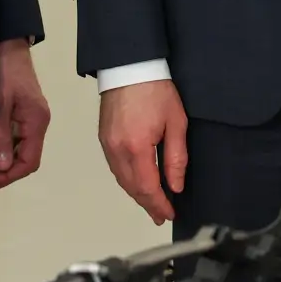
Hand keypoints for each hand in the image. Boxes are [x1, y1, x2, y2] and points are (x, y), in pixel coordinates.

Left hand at [0, 39, 51, 192]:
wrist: (7, 45)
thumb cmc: (3, 71)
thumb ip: (1, 136)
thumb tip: (3, 167)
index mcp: (36, 122)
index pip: (29, 162)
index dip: (8, 176)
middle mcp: (37, 124)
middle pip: (25, 161)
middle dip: (1, 175)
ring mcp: (30, 120)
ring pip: (19, 153)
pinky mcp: (22, 115)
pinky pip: (14, 142)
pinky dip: (0, 153)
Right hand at [100, 80, 187, 224]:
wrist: (130, 66)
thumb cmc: (156, 89)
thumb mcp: (176, 122)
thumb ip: (176, 157)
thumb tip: (175, 185)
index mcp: (137, 147)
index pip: (148, 187)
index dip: (159, 204)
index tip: (170, 214)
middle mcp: (117, 150)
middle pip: (132, 188)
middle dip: (148, 204)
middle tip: (161, 215)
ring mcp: (107, 145)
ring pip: (122, 180)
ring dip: (137, 194)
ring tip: (152, 203)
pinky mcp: (104, 138)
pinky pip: (115, 168)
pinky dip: (127, 180)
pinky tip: (137, 182)